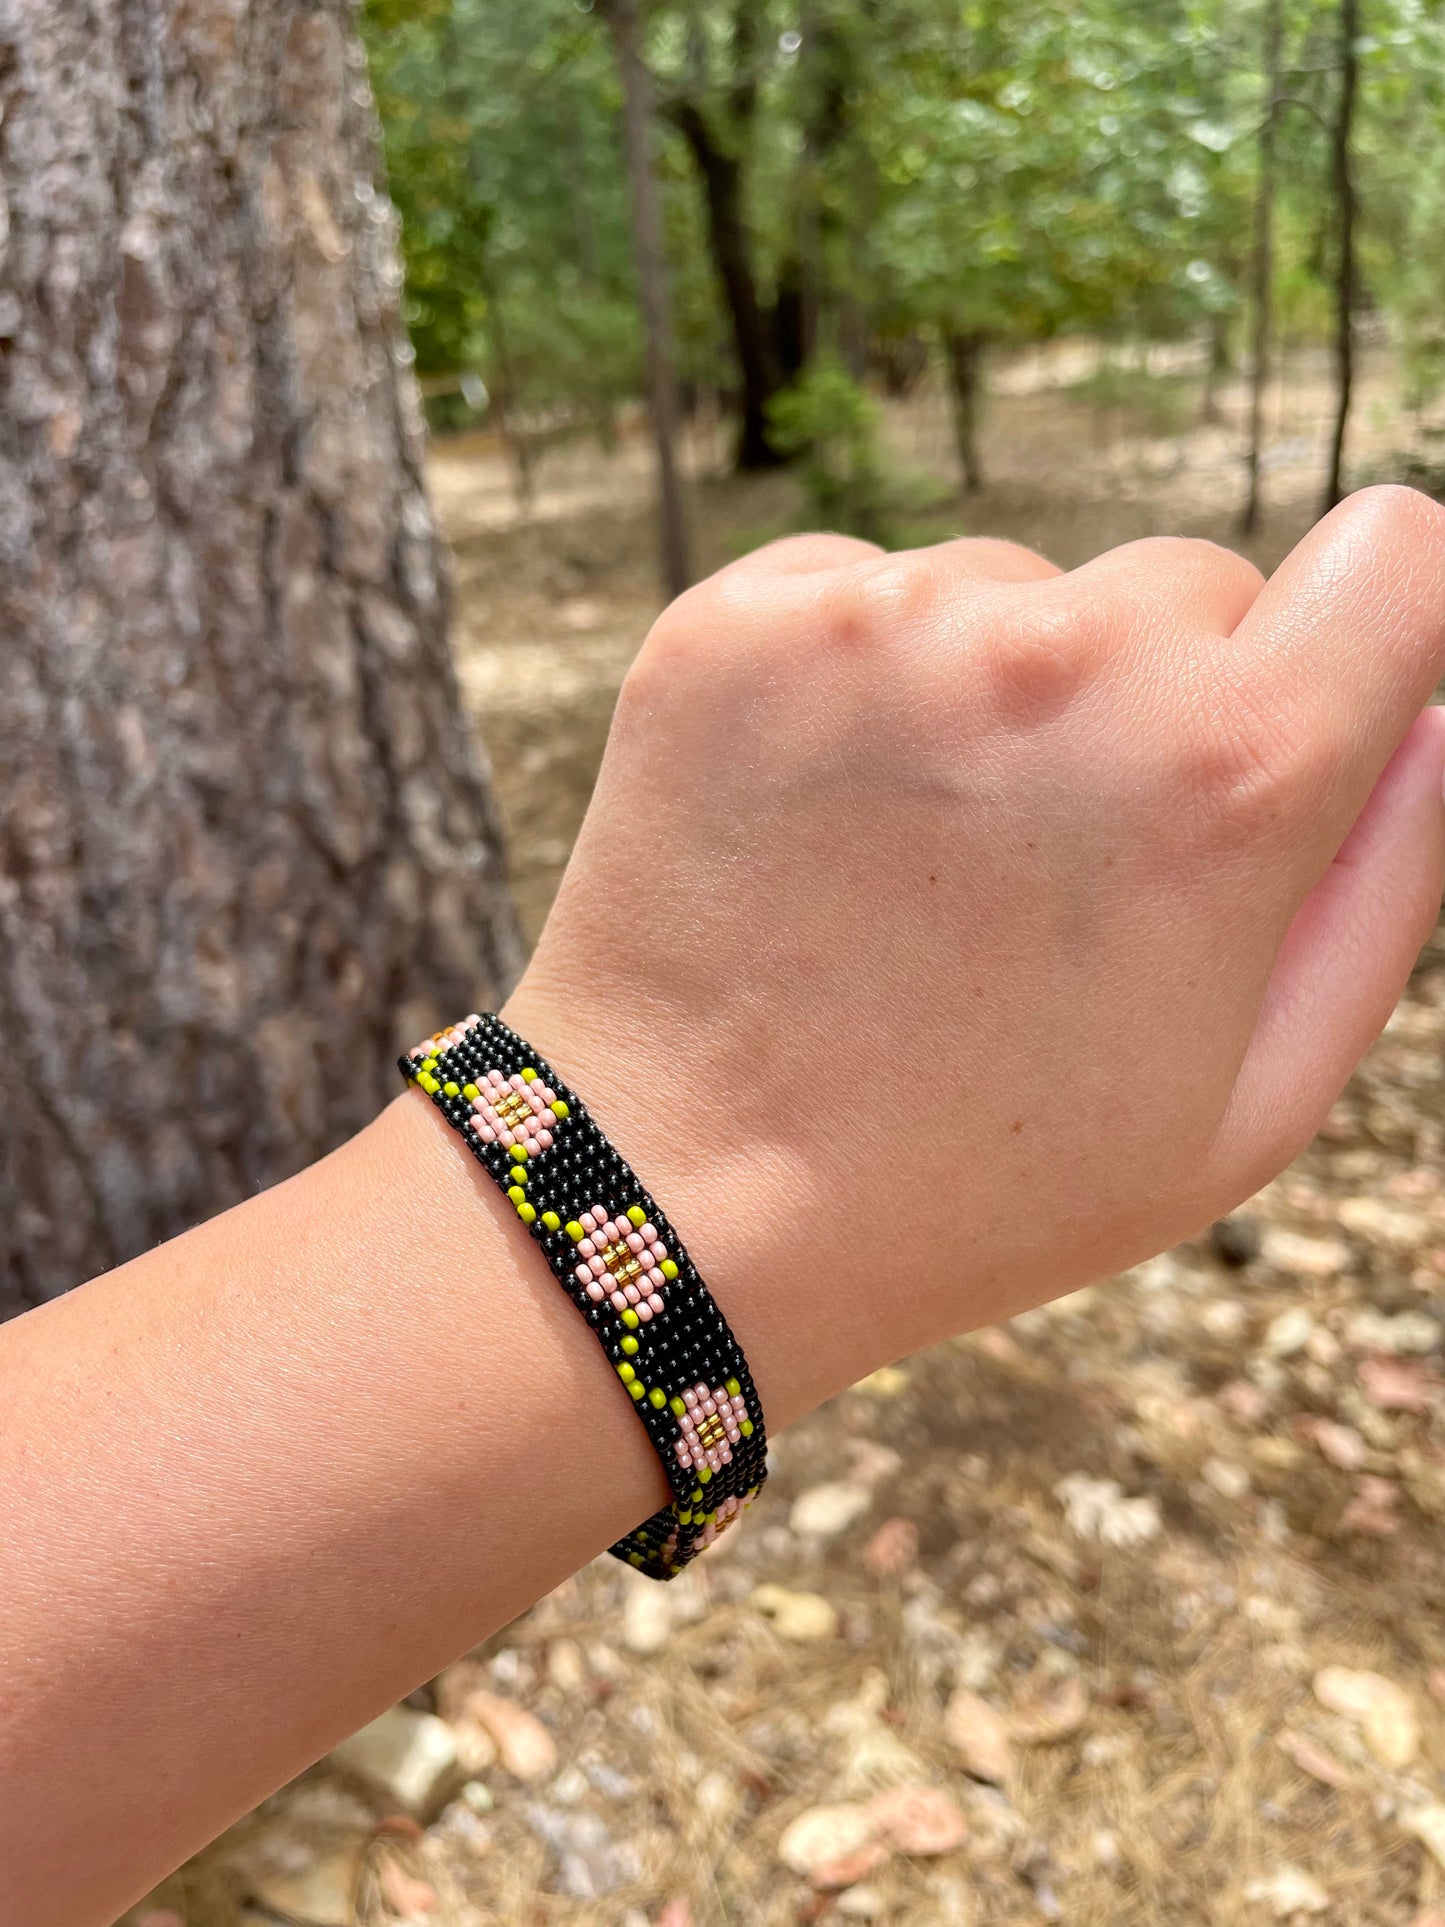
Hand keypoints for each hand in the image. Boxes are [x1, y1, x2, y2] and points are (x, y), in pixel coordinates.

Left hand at [506, 487, 1444, 1420]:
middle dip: (1161, 700)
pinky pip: (866, 590)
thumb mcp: (1254, 1102)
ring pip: (1018, 593)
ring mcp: (884, 625)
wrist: (682, 1198)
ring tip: (915, 870)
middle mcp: (1060, 657)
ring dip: (995, 694)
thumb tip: (1428, 710)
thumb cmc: (983, 1182)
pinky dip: (859, 680)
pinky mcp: (739, 620)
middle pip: (1189, 586)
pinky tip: (819, 824)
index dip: (1364, 633)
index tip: (1310, 695)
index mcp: (1228, 769)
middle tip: (1055, 871)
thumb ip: (1389, 881)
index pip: (1397, 553)